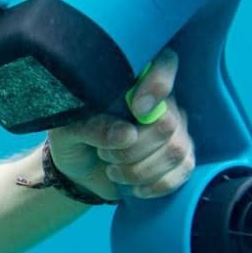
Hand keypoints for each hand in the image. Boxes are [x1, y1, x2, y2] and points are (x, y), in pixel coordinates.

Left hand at [47, 50, 194, 200]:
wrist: (80, 173)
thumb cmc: (73, 141)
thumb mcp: (68, 132)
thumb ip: (91, 127)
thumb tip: (127, 134)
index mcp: (133, 84)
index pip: (165, 64)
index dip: (157, 83)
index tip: (136, 108)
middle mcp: (162, 103)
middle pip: (167, 121)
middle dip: (133, 148)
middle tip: (105, 155)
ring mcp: (176, 131)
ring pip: (175, 150)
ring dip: (140, 169)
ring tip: (114, 171)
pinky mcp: (181, 158)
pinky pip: (184, 170)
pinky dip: (157, 184)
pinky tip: (136, 188)